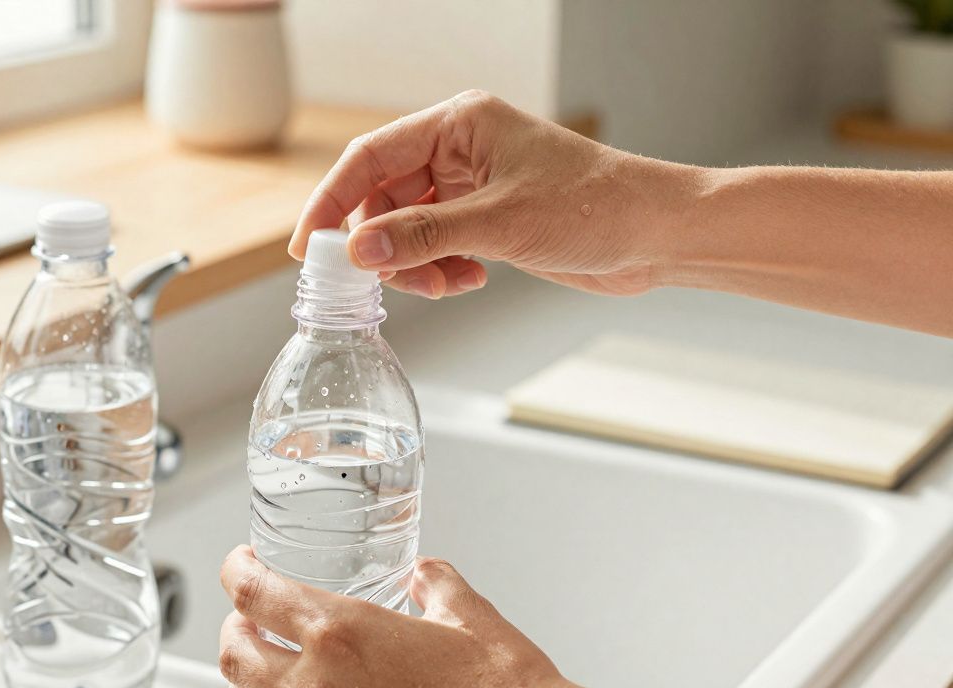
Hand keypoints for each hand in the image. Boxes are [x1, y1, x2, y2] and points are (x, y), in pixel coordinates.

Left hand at [217, 545, 572, 687]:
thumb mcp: (466, 613)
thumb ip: (434, 583)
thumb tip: (424, 575)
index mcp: (342, 632)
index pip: (251, 592)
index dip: (235, 570)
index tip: (241, 564)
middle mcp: (318, 686)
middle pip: (234, 651)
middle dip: (235, 627)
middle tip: (250, 617)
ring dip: (241, 683)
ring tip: (255, 672)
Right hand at [290, 90, 693, 298]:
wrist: (657, 234)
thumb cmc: (595, 207)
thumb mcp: (498, 224)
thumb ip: (422, 236)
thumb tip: (357, 252)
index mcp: (458, 125)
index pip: (369, 157)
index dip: (332, 201)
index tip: (308, 247)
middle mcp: (460, 150)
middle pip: (383, 198)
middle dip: (382, 245)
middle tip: (385, 281)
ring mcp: (472, 186)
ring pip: (407, 228)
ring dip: (414, 264)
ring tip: (443, 283)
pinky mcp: (487, 219)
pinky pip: (435, 245)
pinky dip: (439, 269)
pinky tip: (468, 280)